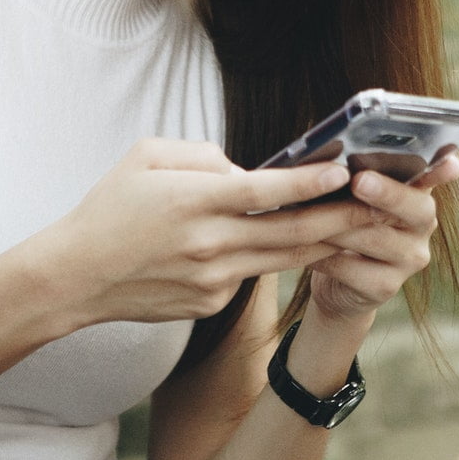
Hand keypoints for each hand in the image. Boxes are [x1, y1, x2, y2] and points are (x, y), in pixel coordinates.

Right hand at [29, 139, 356, 327]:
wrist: (76, 277)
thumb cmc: (109, 208)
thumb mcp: (146, 157)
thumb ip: (203, 156)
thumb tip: (245, 169)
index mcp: (193, 202)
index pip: (264, 191)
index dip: (308, 182)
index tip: (345, 172)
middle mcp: (209, 244)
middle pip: (290, 232)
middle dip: (341, 218)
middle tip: (382, 205)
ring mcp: (213, 280)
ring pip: (283, 258)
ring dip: (326, 242)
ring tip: (364, 225)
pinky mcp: (211, 304)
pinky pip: (252, 274)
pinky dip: (276, 258)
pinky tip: (301, 244)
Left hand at [301, 154, 458, 323]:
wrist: (339, 283)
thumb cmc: (346, 224)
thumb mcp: (355, 197)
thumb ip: (361, 174)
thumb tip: (339, 155)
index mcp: (419, 194)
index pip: (437, 177)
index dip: (443, 170)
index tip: (451, 162)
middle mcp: (424, 226)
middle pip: (413, 208)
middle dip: (386, 193)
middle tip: (361, 181)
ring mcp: (410, 259)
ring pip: (375, 238)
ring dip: (339, 224)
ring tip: (310, 212)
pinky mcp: (386, 287)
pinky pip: (351, 268)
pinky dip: (323, 255)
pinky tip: (302, 246)